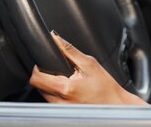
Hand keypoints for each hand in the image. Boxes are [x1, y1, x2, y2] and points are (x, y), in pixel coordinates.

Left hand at [29, 32, 147, 104]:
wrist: (114, 104)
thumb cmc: (106, 87)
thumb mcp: (89, 63)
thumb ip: (69, 50)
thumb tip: (55, 39)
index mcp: (64, 88)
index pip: (36, 78)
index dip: (38, 67)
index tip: (46, 62)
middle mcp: (58, 102)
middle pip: (37, 86)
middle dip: (45, 74)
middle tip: (61, 69)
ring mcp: (59, 108)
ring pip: (43, 93)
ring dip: (50, 83)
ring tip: (68, 79)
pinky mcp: (62, 112)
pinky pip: (51, 100)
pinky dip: (56, 92)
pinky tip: (70, 88)